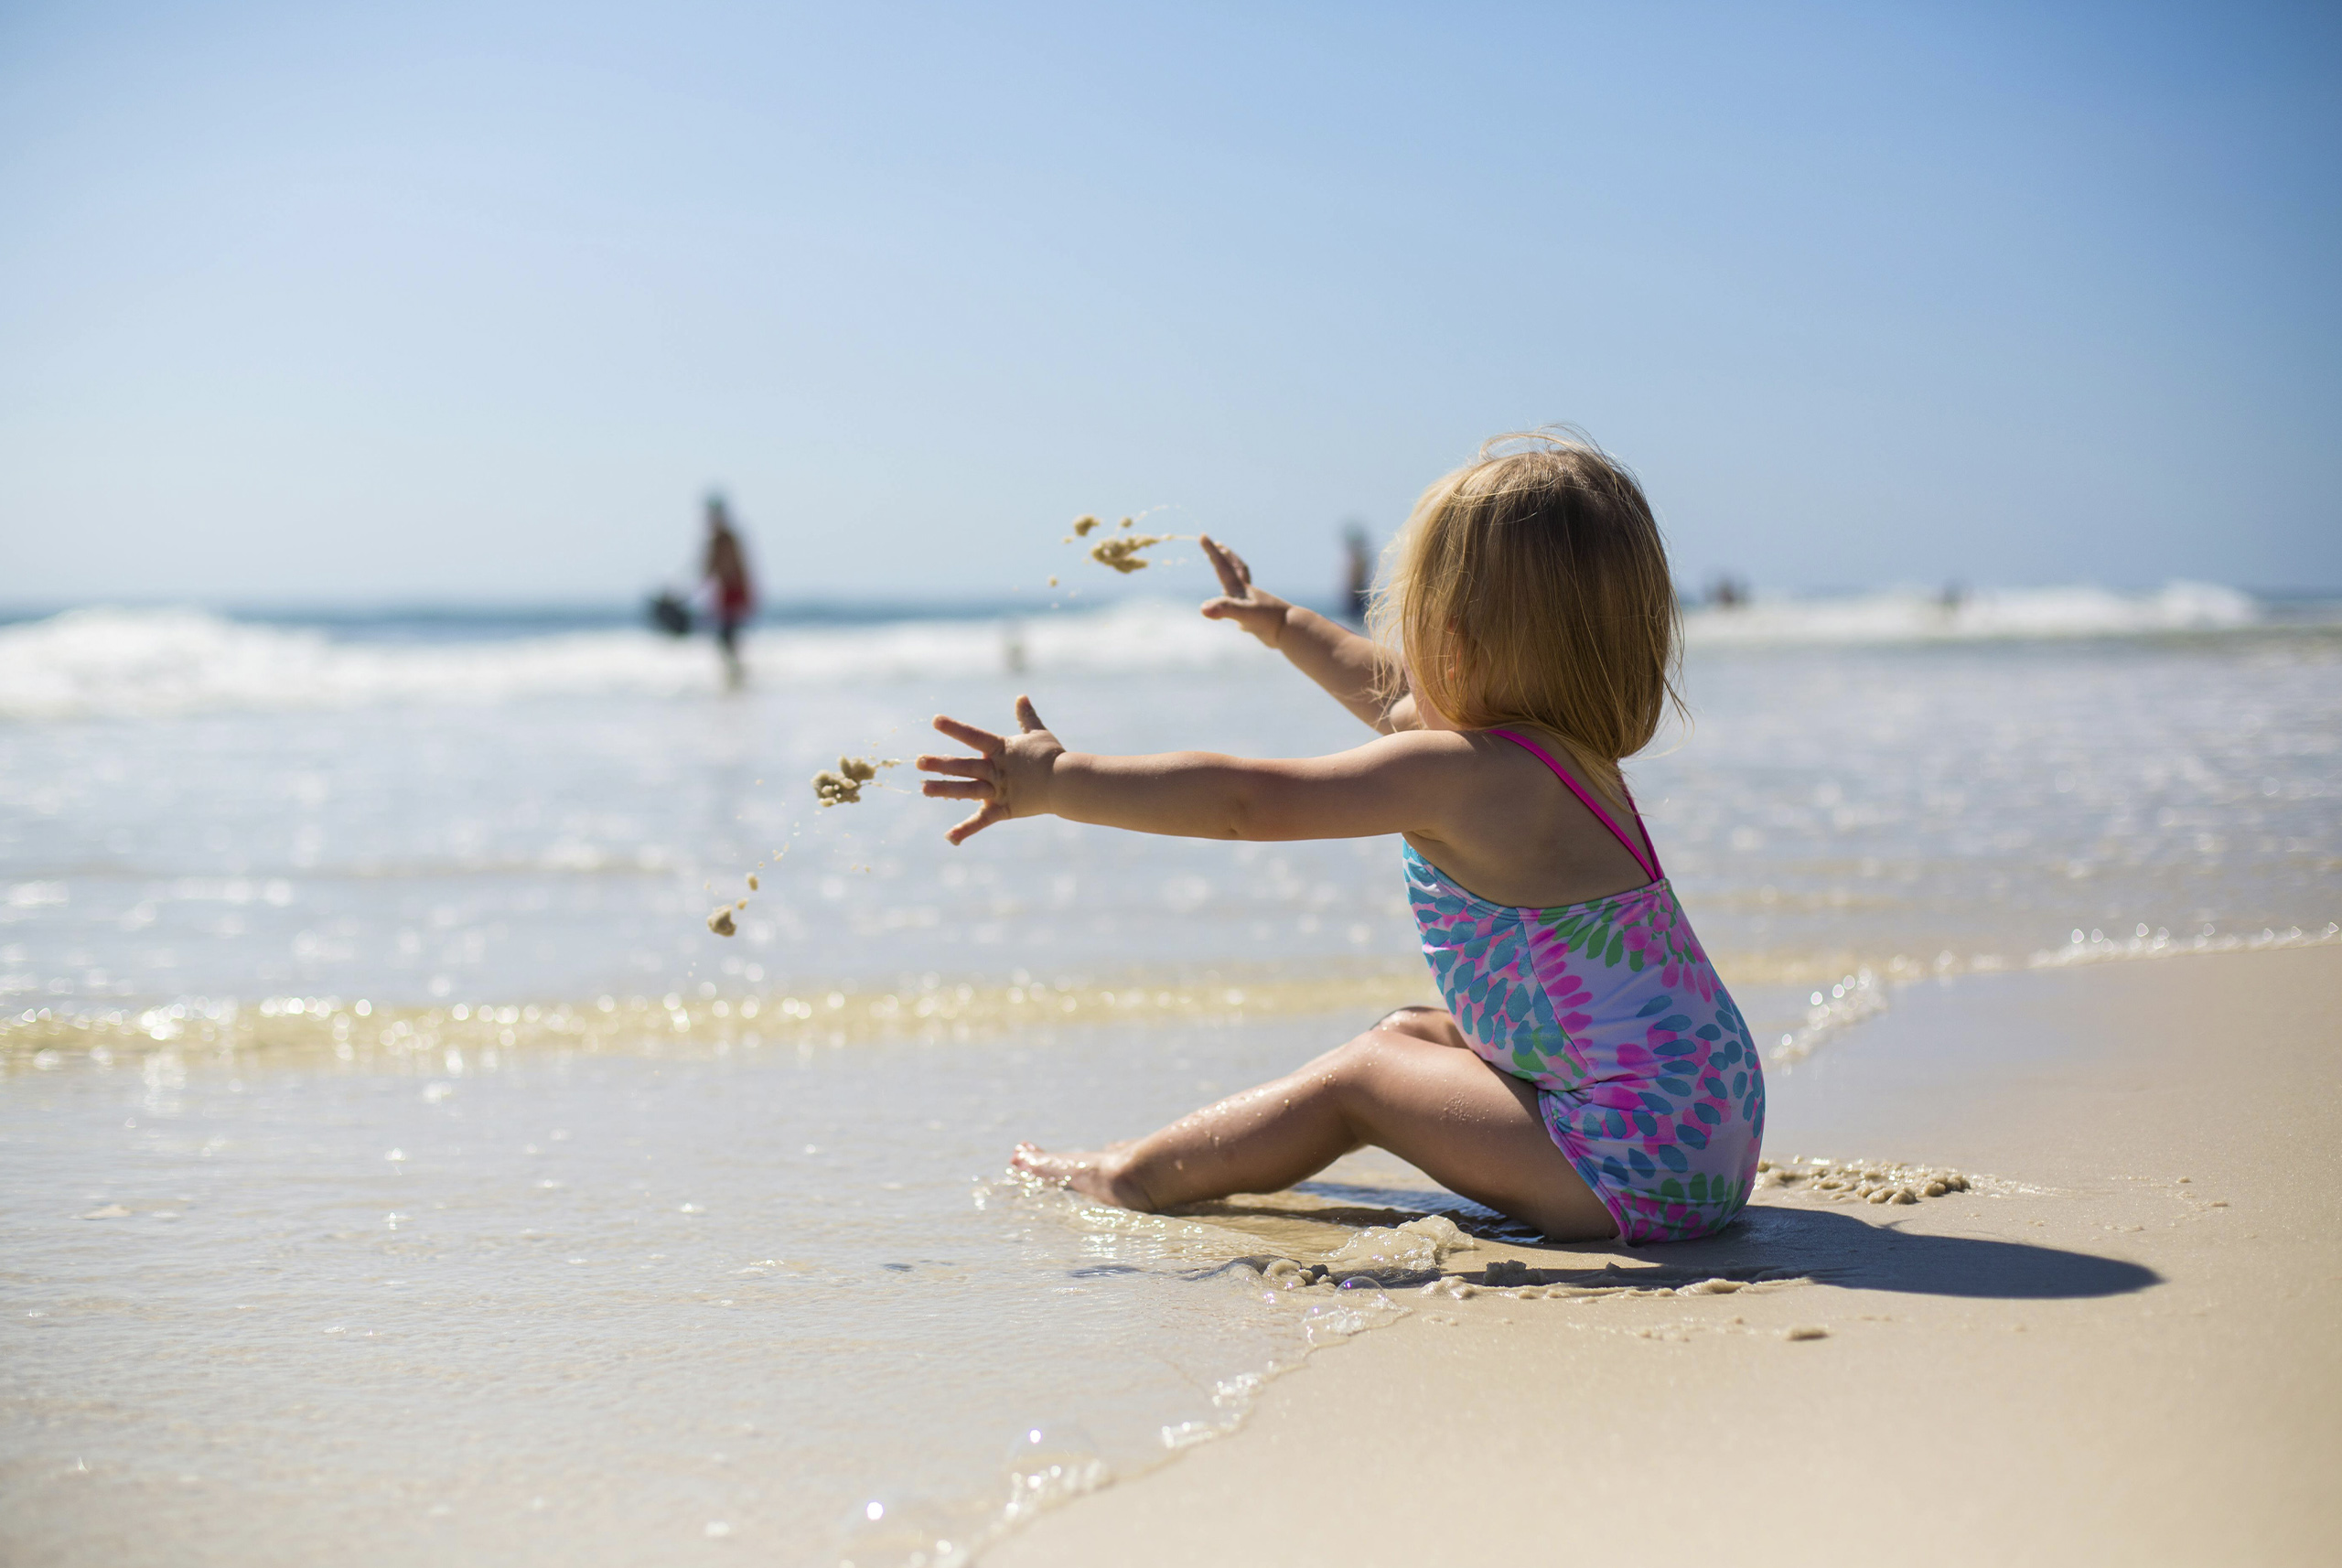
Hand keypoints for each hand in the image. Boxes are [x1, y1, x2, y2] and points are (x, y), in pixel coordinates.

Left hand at [916, 695, 1066, 844]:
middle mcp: (996, 770)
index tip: (935, 721)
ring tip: (923, 789)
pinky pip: (982, 821)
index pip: (974, 737)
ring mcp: (998, 790)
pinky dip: (966, 830)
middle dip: (940, 764)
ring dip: (945, 789)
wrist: (1067, 782)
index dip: (955, 728)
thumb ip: (1026, 717)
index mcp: (1001, 750)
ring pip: (967, 790)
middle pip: (964, 766)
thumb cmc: (1053, 756)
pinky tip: (949, 838)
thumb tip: (1021, 697)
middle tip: (918, 762)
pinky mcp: (1004, 809)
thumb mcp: (1038, 733)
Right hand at [1198, 535, 1292, 647]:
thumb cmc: (1269, 621)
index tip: (1202, 535)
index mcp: (1240, 589)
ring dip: (1234, 575)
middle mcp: (1246, 593)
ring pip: (1241, 585)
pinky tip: (1237, 615)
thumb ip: (1224, 609)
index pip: (1222, 566)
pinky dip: (1238, 605)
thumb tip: (1203, 608)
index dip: (1211, 551)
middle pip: (1234, 569)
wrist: (1291, 631)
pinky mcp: (1257, 617)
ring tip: (1225, 575)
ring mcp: (1253, 604)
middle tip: (1218, 545)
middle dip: (1224, 557)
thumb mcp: (1244, 614)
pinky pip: (1245, 606)